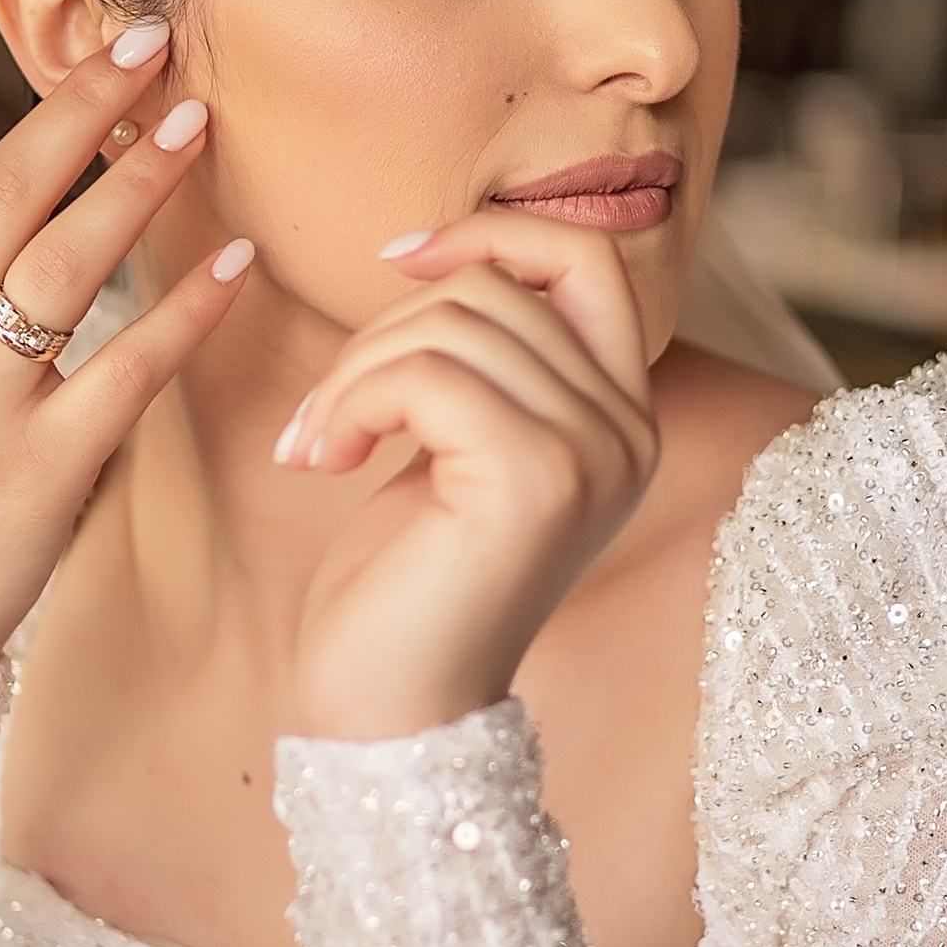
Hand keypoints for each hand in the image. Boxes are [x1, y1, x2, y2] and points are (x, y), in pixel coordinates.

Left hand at [278, 212, 659, 740]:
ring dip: (353, 374)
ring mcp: (592, 456)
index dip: (492, 232)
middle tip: (324, 416)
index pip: (588, 259)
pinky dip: (349, 403)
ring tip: (317, 444)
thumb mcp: (458, 448)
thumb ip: (488, 361)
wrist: (389, 714)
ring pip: (454, 324)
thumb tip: (446, 249)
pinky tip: (320, 461)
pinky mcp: (535, 480)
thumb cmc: (405, 584)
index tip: (398, 260)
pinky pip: (425, 374)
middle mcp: (629, 434)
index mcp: (624, 420)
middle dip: (384, 330)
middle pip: (497, 289)